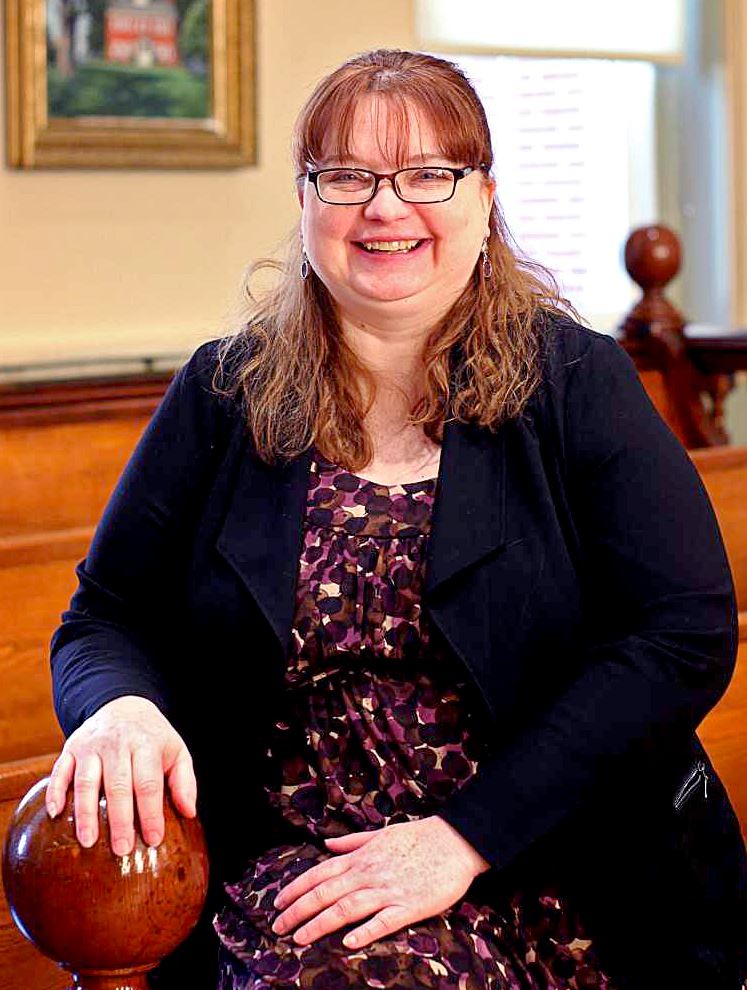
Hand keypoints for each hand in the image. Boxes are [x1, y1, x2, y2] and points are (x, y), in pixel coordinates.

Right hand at [45, 695, 195, 855]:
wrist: (123, 704)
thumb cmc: (152, 737)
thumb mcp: (177, 751)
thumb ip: (184, 781)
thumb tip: (188, 812)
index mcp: (146, 745)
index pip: (148, 783)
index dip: (151, 813)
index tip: (153, 839)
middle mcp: (117, 743)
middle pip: (117, 785)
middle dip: (119, 819)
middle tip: (122, 849)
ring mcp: (91, 745)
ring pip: (86, 781)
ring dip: (86, 812)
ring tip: (88, 841)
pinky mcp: (71, 747)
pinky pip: (60, 770)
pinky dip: (55, 791)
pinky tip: (55, 813)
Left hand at [271, 816, 489, 948]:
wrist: (455, 841)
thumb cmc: (417, 838)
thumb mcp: (380, 834)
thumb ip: (352, 842)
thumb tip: (326, 843)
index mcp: (361, 857)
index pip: (320, 873)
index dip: (296, 888)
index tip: (277, 903)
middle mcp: (369, 873)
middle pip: (326, 892)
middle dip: (298, 910)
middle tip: (277, 927)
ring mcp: (388, 889)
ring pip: (347, 907)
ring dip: (321, 923)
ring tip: (300, 938)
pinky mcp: (409, 905)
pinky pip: (384, 920)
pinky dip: (365, 931)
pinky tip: (349, 943)